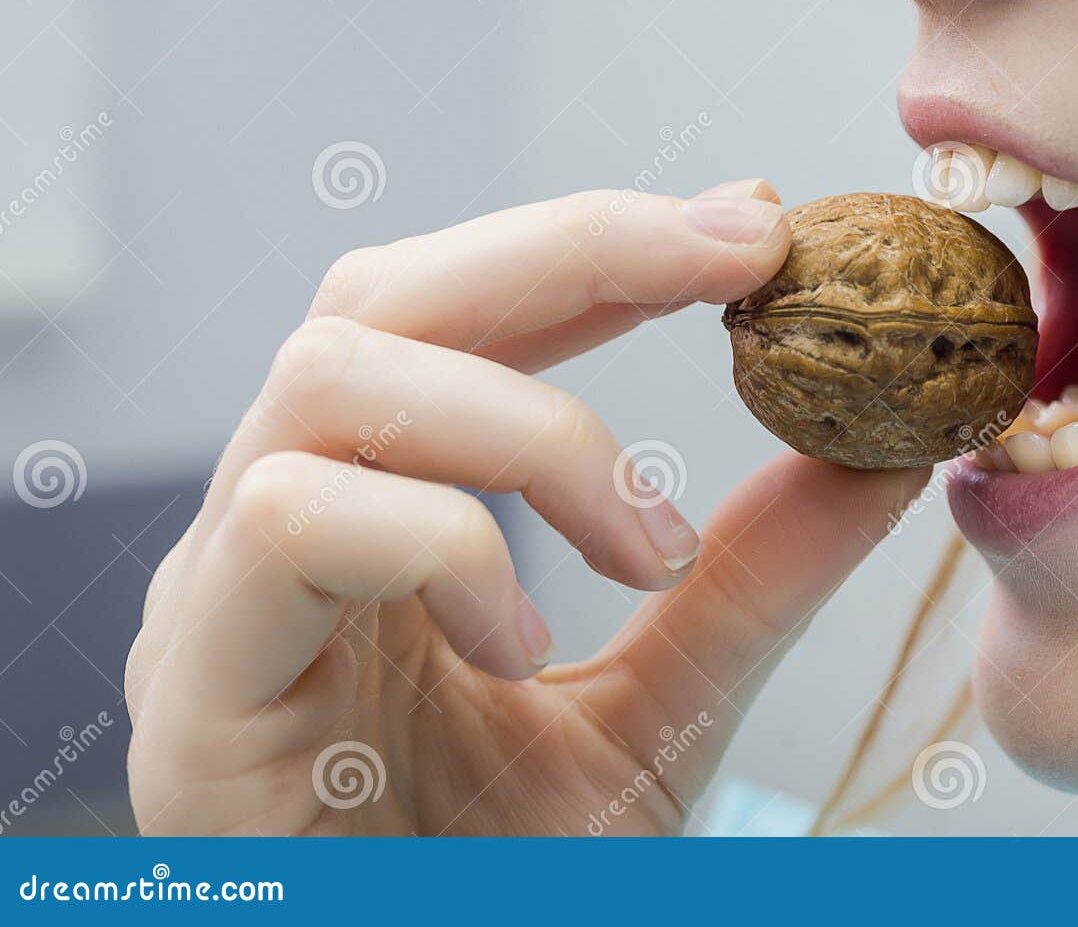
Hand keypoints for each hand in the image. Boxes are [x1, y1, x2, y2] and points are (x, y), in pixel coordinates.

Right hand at [124, 181, 929, 834]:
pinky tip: (523, 649)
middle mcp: (278, 525)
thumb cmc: (505, 879)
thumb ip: (750, 582)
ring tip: (645, 548)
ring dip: (533, 429)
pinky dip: (449, 548)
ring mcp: (215, 599)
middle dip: (576, 248)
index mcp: (374, 509)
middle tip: (742, 249)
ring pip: (337, 374)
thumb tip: (880, 455)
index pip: (464, 312)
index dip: (602, 245)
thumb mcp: (662, 709)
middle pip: (383, 292)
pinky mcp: (192, 688)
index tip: (754, 223)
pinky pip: (295, 519)